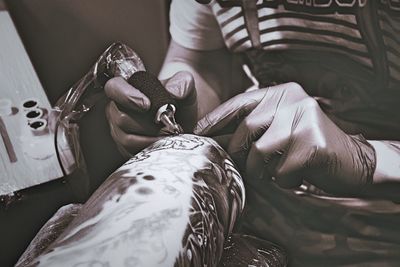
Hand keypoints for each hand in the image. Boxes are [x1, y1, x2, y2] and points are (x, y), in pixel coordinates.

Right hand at [105, 71, 196, 156]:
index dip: (127, 96)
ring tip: (169, 135)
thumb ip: (182, 84)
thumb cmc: (182, 102)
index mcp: (130, 87)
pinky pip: (132, 153)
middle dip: (148, 124)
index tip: (147, 105)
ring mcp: (119, 129)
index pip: (115, 87)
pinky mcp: (125, 148)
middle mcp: (119, 107)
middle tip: (168, 125)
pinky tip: (164, 144)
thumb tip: (173, 92)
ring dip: (151, 139)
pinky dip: (151, 150)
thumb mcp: (187, 88)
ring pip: (127, 139)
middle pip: (122, 118)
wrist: (187, 122)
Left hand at [194, 82, 375, 194]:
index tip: (195, 134)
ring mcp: (304, 119)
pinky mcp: (313, 143)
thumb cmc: (307, 148)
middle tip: (247, 168)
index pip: (238, 103)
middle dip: (239, 154)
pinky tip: (297, 176)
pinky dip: (283, 180)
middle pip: (245, 128)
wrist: (354, 162)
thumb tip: (213, 141)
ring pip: (259, 152)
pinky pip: (279, 171)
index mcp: (281, 93)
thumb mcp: (279, 130)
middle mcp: (292, 100)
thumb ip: (252, 129)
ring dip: (262, 171)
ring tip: (277, 171)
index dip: (214, 119)